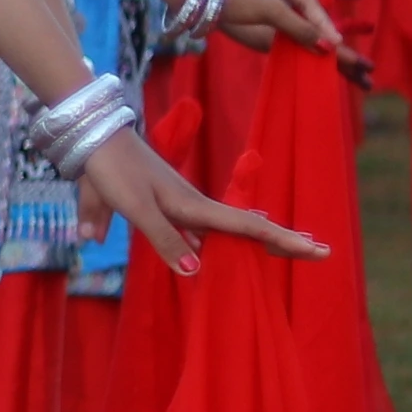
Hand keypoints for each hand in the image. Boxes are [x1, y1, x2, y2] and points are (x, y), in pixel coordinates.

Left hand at [77, 129, 329, 276]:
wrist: (92, 138)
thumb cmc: (116, 171)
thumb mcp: (139, 209)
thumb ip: (165, 240)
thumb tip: (198, 273)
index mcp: (194, 207)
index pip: (248, 228)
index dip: (282, 240)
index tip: (318, 250)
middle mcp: (193, 205)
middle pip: (245, 227)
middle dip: (279, 239)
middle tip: (318, 250)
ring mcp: (178, 205)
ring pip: (223, 228)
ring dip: (252, 238)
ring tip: (285, 248)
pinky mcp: (159, 204)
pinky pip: (195, 228)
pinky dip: (214, 239)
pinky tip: (212, 249)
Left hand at [216, 0, 354, 59]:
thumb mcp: (266, 9)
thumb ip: (296, 26)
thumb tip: (324, 44)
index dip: (322, 22)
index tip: (336, 42)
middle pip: (305, 4)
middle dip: (317, 25)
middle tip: (333, 47)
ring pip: (296, 10)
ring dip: (306, 28)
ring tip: (323, 47)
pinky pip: (284, 13)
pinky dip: (293, 27)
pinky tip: (304, 40)